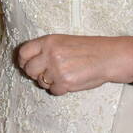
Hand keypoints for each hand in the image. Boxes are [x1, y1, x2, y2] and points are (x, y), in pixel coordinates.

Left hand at [16, 34, 132, 94]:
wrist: (109, 57)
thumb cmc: (89, 49)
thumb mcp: (64, 41)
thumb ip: (47, 49)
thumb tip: (29, 61)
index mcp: (49, 41)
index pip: (24, 52)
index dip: (23, 61)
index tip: (26, 65)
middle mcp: (50, 54)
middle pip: (29, 69)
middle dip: (36, 74)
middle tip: (47, 73)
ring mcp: (56, 69)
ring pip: (41, 82)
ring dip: (49, 82)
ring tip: (63, 76)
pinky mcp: (65, 82)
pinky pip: (53, 91)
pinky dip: (60, 89)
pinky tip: (70, 82)